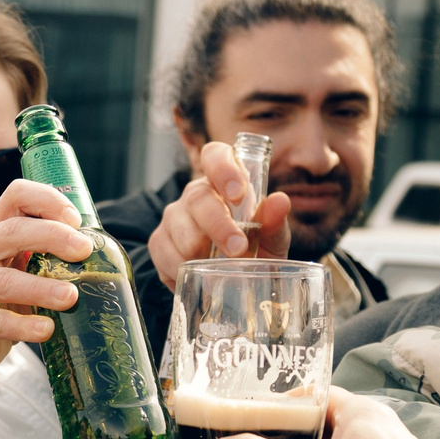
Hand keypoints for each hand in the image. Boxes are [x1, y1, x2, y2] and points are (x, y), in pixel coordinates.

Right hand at [0, 179, 88, 399]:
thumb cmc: (3, 298)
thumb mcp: (19, 266)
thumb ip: (47, 254)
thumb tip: (102, 255)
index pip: (16, 195)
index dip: (47, 200)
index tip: (76, 221)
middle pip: (13, 231)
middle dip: (53, 237)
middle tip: (84, 251)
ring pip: (4, 281)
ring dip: (42, 288)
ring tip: (71, 297)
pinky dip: (24, 326)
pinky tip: (46, 329)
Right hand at [146, 142, 290, 282]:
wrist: (235, 282)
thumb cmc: (255, 251)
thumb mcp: (272, 240)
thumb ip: (274, 222)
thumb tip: (280, 201)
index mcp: (224, 182)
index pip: (215, 156)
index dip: (224, 169)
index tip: (238, 193)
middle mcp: (195, 194)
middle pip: (197, 198)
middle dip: (218, 225)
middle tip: (239, 249)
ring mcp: (174, 218)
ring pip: (179, 228)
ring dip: (201, 251)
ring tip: (220, 269)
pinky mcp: (159, 243)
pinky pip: (164, 253)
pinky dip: (182, 269)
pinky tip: (198, 276)